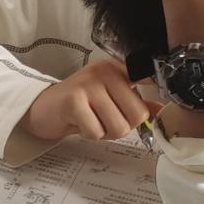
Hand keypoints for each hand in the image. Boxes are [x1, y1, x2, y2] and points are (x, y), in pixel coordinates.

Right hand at [23, 58, 159, 141]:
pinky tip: (79, 123)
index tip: (147, 111)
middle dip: (123, 126)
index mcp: (117, 69)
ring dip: (104, 132)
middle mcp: (105, 72)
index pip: (148, 82)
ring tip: (91, 121)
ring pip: (118, 126)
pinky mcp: (74, 100)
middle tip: (104, 121)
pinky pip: (96, 131)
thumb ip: (135, 104)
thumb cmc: (78, 105)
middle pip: (137, 114)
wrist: (42, 108)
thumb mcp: (110, 99)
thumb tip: (161, 112)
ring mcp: (89, 84)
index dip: (152, 99)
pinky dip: (89, 134)